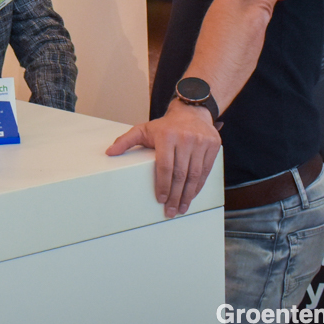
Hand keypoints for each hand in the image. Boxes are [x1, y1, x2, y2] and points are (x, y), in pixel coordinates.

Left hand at [105, 102, 220, 216]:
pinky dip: (199, 185)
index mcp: (167, 135)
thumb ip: (125, 141)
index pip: (164, 166)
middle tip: (171, 211)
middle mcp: (185, 138)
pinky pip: (205, 170)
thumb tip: (110, 152)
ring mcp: (201, 142)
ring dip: (188, 194)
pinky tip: (192, 195)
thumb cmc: (165, 126)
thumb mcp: (143, 129)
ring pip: (194, 174)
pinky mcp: (213, 145)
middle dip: (175, 196)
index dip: (163, 185)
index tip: (161, 199)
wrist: (191, 112)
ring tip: (182, 208)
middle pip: (180, 174)